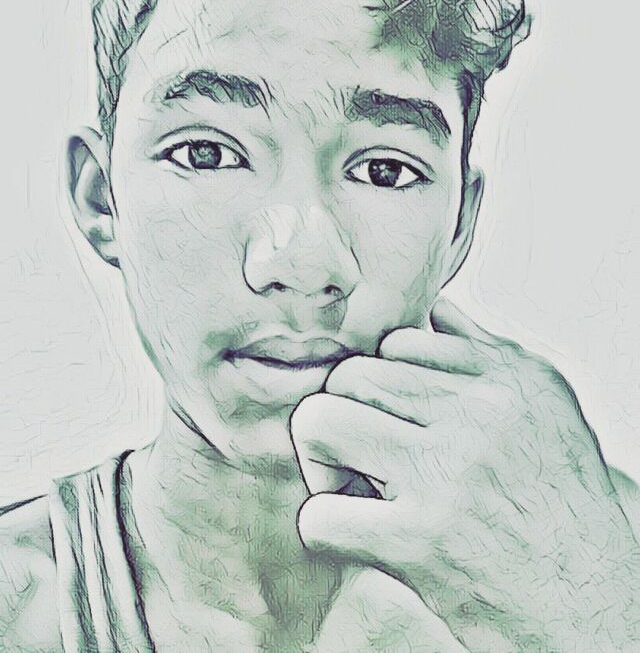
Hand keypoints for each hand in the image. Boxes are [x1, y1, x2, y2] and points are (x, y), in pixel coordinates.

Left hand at [291, 299, 639, 650]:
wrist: (589, 605)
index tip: (392, 418)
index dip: (381, 380)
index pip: (397, 342)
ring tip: (349, 485)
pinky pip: (322, 515)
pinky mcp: (421, 541)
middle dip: (342, 412)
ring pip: (321, 421)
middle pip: (351, 374)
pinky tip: (357, 536)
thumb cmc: (563, 510)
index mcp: (505, 380)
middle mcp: (476, 416)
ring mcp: (446, 475)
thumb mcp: (544, 408)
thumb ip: (486, 354)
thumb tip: (435, 309)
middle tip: (361, 455)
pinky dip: (324, 528)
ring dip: (321, 458)